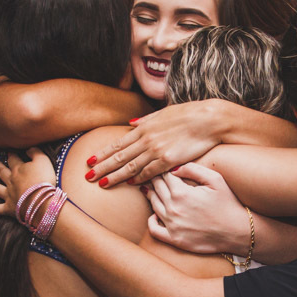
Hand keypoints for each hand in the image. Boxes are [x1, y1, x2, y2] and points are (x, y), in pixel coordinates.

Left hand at [0, 150, 56, 217]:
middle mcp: (11, 181)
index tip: (9, 151)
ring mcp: (8, 195)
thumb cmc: (43, 180)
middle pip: (1, 171)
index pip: (13, 159)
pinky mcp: (9, 208)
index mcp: (18, 169)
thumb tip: (28, 148)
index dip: (11, 154)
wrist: (42, 201)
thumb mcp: (43, 161)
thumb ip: (35, 152)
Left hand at [87, 99, 228, 186]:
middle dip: (102, 167)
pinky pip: (150, 172)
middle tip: (87, 177)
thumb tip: (130, 124)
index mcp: (144, 128)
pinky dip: (139, 178)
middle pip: (119, 156)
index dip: (103, 153)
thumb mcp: (163, 113)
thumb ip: (145, 121)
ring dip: (115, 176)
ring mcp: (157, 150)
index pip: (118, 144)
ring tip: (101, 184)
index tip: (90, 161)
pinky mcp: (169, 160)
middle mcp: (147, 139)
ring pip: (130, 166)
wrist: (209, 119)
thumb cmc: (189, 115)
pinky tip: (130, 184)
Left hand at [144, 163, 250, 253]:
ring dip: (152, 195)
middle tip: (157, 176)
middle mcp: (173, 209)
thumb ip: (192, 169)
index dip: (164, 169)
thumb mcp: (215, 179)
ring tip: (155, 190)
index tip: (166, 168)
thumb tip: (173, 168)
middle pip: (156, 188)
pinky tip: (155, 215)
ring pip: (153, 205)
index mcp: (181, 193)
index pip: (164, 175)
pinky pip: (153, 229)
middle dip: (156, 180)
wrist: (237, 232)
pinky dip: (151, 220)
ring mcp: (172, 226)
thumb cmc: (228, 203)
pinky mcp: (174, 239)